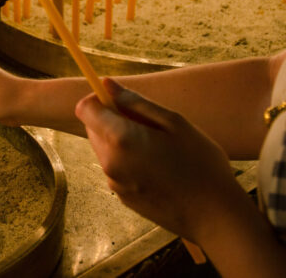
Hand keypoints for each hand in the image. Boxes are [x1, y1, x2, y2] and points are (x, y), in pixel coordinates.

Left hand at [75, 78, 250, 244]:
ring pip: (104, 148)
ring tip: (158, 148)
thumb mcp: (174, 122)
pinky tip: (159, 168)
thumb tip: (107, 83)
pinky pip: (116, 168)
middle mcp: (109, 161)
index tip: (120, 100)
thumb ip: (135, 101)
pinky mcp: (122, 197)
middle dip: (112, 119)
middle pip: (92, 128)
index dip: (98, 98)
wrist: (215, 216)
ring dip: (120, 141)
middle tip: (148, 124)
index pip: (85, 109)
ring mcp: (114, 182)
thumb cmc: (201, 164)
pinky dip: (128, 160)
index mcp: (120, 139)